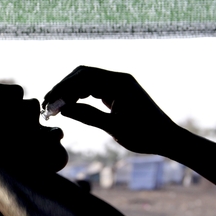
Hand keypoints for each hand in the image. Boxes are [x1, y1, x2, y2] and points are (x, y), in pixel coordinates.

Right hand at [43, 66, 177, 154]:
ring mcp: (118, 86)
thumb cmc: (145, 135)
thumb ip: (87, 116)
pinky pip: (94, 90)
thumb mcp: (113, 128)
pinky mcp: (118, 94)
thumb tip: (62, 109)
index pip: (83, 77)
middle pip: (83, 75)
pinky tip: (70, 107)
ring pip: (87, 82)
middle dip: (64, 88)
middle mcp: (118, 79)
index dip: (63, 88)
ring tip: (55, 107)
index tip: (49, 102)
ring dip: (70, 92)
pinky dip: (80, 97)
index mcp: (119, 82)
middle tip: (47, 104)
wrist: (167, 139)